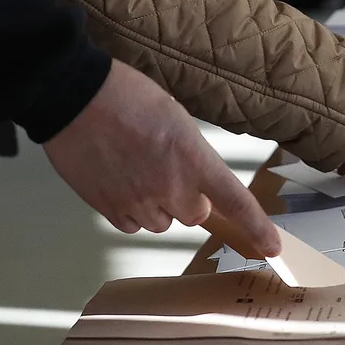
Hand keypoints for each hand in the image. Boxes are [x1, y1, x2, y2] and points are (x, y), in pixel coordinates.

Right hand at [44, 60, 281, 255]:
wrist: (73, 97)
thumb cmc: (126, 96)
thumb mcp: (176, 118)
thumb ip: (191, 157)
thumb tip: (193, 181)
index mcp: (194, 159)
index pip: (236, 202)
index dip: (257, 228)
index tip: (271, 247)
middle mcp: (170, 187)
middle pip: (195, 215)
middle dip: (187, 198)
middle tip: (166, 168)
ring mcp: (138, 202)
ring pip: (161, 222)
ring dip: (157, 204)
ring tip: (135, 169)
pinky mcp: (109, 209)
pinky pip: (132, 225)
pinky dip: (130, 210)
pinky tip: (118, 181)